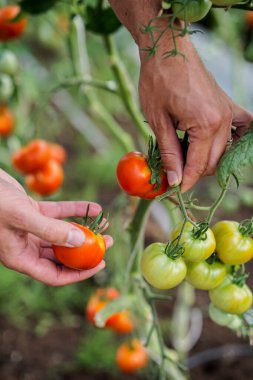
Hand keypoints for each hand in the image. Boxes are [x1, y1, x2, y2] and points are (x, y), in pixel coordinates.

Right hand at [0, 169, 112, 285]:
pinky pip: (58, 213)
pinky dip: (75, 210)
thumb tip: (80, 242)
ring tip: (105, 226)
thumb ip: (50, 230)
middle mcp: (26, 245)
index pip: (54, 275)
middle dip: (85, 251)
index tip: (101, 264)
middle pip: (61, 255)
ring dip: (83, 230)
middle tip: (107, 243)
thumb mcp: (21, 216)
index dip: (78, 274)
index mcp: (20, 257)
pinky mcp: (32, 211)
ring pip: (61, 233)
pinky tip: (93, 207)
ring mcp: (29, 228)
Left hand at [139, 35, 252, 191]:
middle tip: (173, 171)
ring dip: (205, 159)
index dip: (184, 182)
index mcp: (205, 125)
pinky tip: (218, 145)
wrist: (168, 49)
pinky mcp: (228, 105)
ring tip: (183, 156)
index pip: (197, 166)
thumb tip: (175, 180)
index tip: (173, 190)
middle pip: (212, 162)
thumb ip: (169, 153)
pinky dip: (233, 140)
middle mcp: (222, 121)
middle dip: (192, 172)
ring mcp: (228, 112)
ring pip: (223, 151)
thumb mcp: (158, 121)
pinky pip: (240, 128)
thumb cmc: (158, 81)